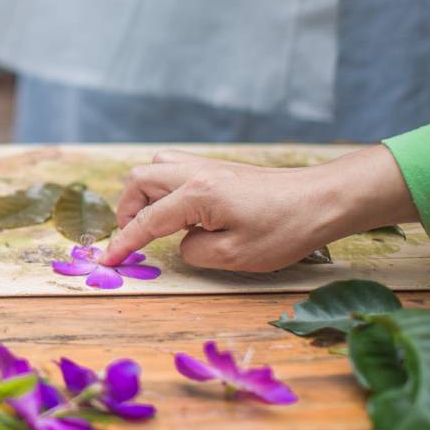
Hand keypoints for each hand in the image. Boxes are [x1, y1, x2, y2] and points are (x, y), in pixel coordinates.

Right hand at [99, 147, 417, 271]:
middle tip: (132, 240)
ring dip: (143, 195)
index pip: (145, 222)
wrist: (325, 199)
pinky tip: (180, 211)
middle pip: (138, 181)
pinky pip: (176, 170)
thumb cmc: (286, 229)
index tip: (105, 261)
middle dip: (126, 211)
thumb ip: (194, 252)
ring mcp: (208, 167)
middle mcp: (195, 174)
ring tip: (153, 223)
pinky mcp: (221, 170)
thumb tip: (182, 244)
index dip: (122, 244)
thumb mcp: (236, 256)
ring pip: (155, 169)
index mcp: (195, 195)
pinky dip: (163, 189)